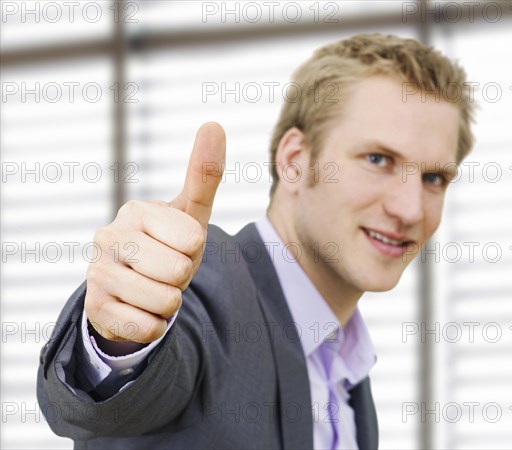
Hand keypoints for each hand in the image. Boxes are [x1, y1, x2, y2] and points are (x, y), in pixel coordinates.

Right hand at [84, 122, 225, 342]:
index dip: (193, 250)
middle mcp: (109, 237)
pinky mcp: (94, 309)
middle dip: (182, 278)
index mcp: (136, 210)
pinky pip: (148, 327)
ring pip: (165, 301)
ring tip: (153, 289)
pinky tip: (139, 309)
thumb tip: (214, 124)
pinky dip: (154, 324)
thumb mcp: (191, 213)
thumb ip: (204, 173)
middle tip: (165, 271)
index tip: (178, 246)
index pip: (193, 240)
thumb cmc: (169, 244)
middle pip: (179, 271)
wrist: (134, 288)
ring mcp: (97, 273)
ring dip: (169, 303)